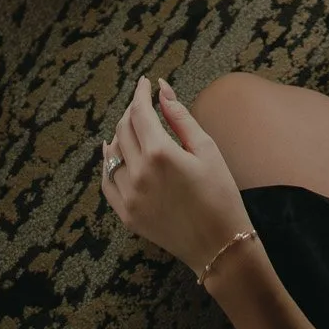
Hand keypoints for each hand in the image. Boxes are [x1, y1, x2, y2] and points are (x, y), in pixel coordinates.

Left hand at [99, 76, 250, 273]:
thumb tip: (162, 90)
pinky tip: (113, 152)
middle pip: (124, 129)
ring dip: (121, 134)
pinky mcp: (126, 214)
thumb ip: (180, 117)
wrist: (219, 245)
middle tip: (143, 102)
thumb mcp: (207, 149)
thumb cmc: (220, 193)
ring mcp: (129, 196)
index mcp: (160, 153)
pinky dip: (108, 163)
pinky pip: (107, 181)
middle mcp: (139, 173)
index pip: (140, 112)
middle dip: (132, 110)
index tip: (145, 83)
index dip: (141, 93)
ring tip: (134, 125)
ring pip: (113, 154)